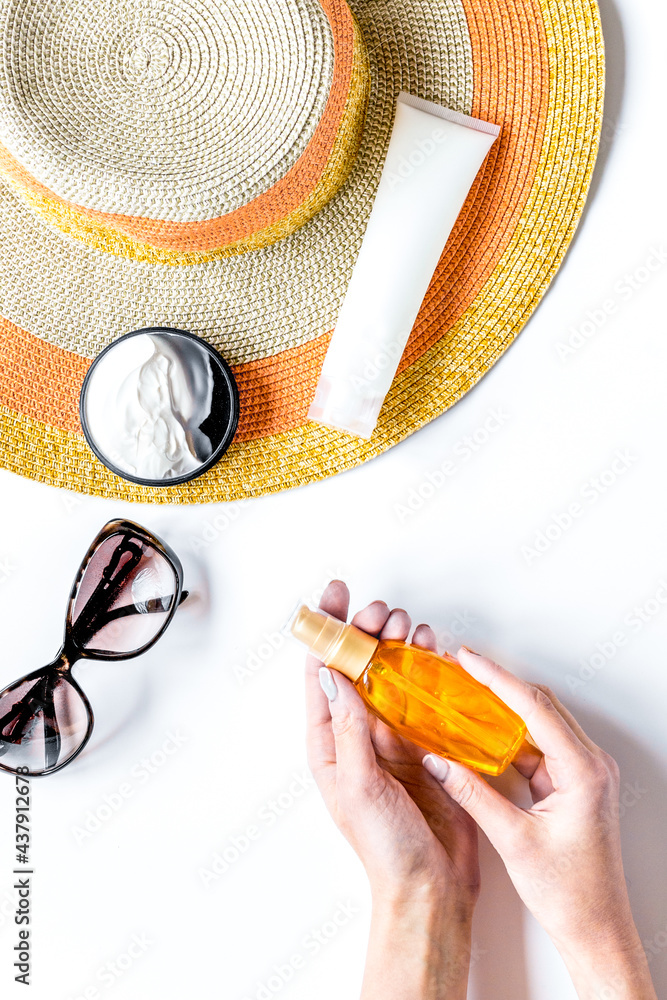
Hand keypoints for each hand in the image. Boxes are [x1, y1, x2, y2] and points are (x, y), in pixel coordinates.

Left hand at [305, 582, 478, 999]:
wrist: (431, 887)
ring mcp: (393, 737)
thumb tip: (332, 675)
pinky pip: (425, 697)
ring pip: (392, 676)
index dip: (328, 631)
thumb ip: (349, 729)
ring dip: (398, 645)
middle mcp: (359, 734)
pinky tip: (434, 651)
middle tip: (383, 611)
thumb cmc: (385, 847)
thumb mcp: (359, 785)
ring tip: (409, 625)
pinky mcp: (426, 744)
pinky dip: (429, 670)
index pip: (323, 674)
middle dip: (368, 632)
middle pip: (359, 667)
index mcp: (331, 743)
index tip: (335, 596)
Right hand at [423, 648, 656, 999]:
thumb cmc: (569, 893)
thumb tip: (438, 761)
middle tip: (461, 668)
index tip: (468, 659)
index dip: (496, 678)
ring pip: (541, 723)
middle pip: (540, 705)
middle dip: (499, 683)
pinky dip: (511, 734)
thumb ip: (472, 795)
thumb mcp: (513, 840)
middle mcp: (590, 765)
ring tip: (466, 692)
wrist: (596, 927)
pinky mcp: (574, 784)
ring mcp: (585, 773)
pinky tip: (483, 731)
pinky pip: (540, 745)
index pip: (534, 707)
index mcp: (583, 771)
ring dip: (505, 706)